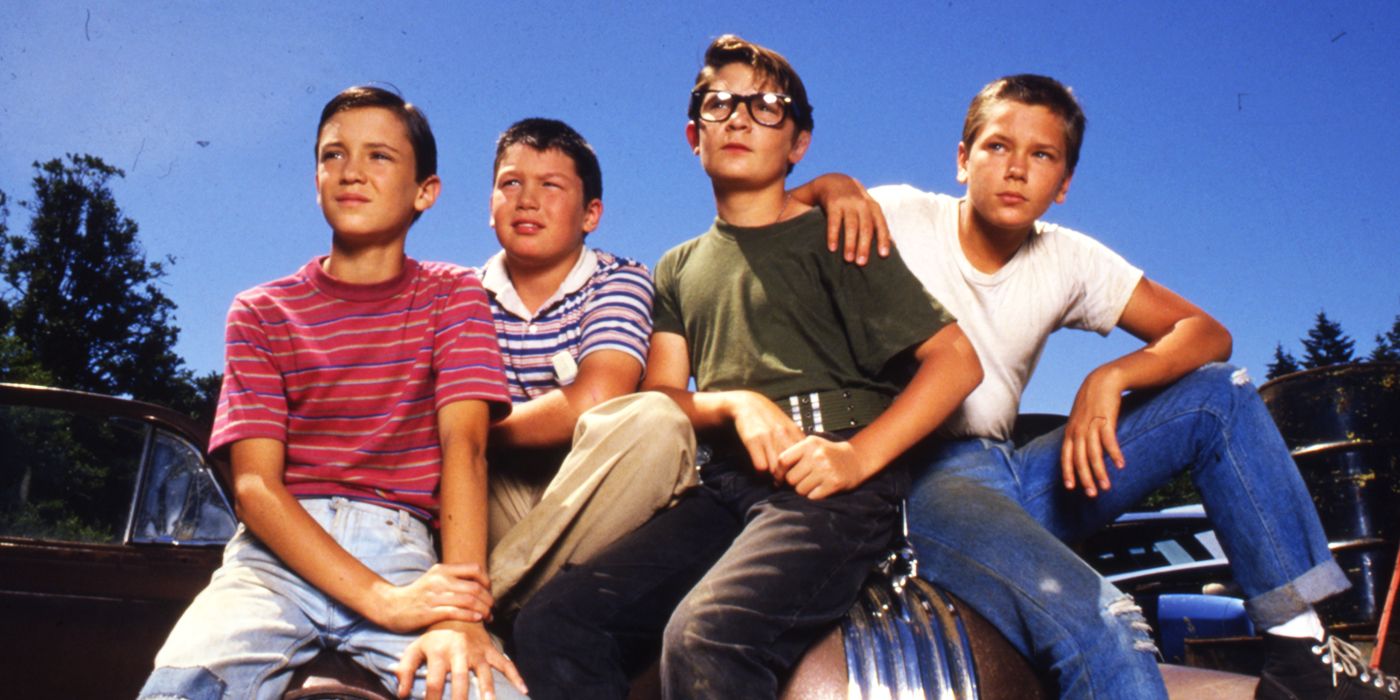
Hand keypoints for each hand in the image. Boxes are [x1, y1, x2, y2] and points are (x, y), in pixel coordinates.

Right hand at [373, 563, 493, 632]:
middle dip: (488, 600)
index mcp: (442, 570)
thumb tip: (476, 583)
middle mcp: (440, 580)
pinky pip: (456, 612)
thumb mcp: (433, 578)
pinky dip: (470, 616)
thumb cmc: (416, 594)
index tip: (489, 591)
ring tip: (488, 617)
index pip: (474, 569)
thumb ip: (452, 578)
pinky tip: (477, 619)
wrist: (391, 606)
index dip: (486, 581)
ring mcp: (434, 596)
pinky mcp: (430, 612)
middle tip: (492, 608)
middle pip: (475, 587)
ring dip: (483, 610)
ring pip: (468, 600)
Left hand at [394, 621, 526, 699]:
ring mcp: (478, 651)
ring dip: (488, 689)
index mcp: (439, 652)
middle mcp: (459, 652)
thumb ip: (405, 670)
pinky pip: (505, 664)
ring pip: (484, 672)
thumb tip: (401, 694)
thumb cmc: (433, 636)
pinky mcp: (490, 650)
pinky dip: (516, 676)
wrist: (456, 610)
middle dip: (460, 698)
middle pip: (460, 679)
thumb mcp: (415, 648)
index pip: (434, 682)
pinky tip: (523, 689)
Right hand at [726, 391, 804, 478]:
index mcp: (794, 431)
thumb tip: (809, 459)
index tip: (798, 476)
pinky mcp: (753, 440)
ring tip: (775, 480)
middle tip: (786, 483)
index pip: (804, 458)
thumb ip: (798, 440)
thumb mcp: (788, 425)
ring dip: (775, 477)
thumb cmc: (769, 418)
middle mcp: (782, 434)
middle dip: (789, 477)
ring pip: (776, 468)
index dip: (802, 470)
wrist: (748, 404)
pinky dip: (762, 473)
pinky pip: (761, 466)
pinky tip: (762, 471)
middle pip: (791, 465)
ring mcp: (767, 437)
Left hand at [778, 435, 870, 498]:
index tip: (778, 479)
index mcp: (809, 444)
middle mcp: (817, 455)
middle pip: (790, 478)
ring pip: (800, 489)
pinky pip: (812, 496)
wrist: (855, 460)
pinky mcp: (834, 483)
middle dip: (793, 483)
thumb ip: (793, 450)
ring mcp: (826, 470)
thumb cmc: (828, 453)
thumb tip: (772, 464)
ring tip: (812, 484)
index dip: (777, 472)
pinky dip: (813, 495)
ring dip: (803, 490)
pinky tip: (820, 488)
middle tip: (801, 481)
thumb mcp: (812, 444)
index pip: (783, 460)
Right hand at [809, 175, 890, 264]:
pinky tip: (832, 248)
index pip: (880, 224)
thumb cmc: (854, 203)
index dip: (883, 239)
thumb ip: (878, 225)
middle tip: (862, 263)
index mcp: (873, 207)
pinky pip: (834, 221)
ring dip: (850, 243)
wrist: (833, 181)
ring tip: (848, 260)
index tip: (884, 255)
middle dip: (865, 245)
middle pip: (866, 226)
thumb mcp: (868, 209)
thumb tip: (894, 245)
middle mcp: (862, 204)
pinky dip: (833, 235)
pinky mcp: (833, 203)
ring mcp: (847, 203)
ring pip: (851, 225)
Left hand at [1061, 367, 1127, 496]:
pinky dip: (1114, 453)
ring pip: (1093, 453)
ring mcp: (1091, 425)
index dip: (1067, 472)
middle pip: (1079, 459)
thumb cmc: (1091, 403)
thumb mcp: (1079, 419)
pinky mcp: (1106, 419)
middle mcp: (1078, 430)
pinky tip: (1121, 465)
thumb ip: (1078, 435)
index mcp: (1070, 432)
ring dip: (1100, 471)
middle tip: (1092, 494)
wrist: (1102, 381)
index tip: (1071, 488)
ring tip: (1106, 486)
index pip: (1065, 456)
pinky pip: (1109, 440)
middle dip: (1085, 478)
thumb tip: (1079, 451)